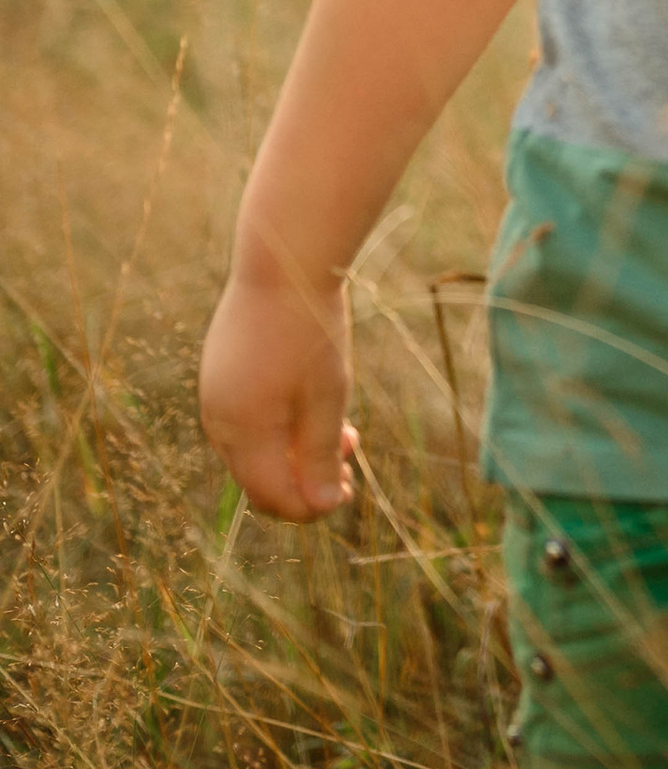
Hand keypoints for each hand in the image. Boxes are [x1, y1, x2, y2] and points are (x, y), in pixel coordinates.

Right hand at [200, 269, 356, 521]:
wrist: (282, 261)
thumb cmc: (310, 330)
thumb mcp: (326, 397)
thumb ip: (321, 455)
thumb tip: (321, 506)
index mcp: (241, 432)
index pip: (271, 496)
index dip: (310, 506)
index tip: (348, 490)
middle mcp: (217, 419)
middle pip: (259, 476)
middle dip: (305, 478)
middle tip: (351, 461)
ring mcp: (214, 393)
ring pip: (254, 447)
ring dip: (296, 450)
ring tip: (344, 433)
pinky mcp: (220, 371)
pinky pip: (247, 417)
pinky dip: (279, 423)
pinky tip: (313, 405)